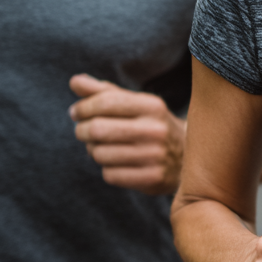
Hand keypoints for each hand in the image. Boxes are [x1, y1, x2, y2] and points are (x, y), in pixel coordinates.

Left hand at [69, 74, 185, 194]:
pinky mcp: (152, 179)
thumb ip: (103, 91)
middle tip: (82, 130)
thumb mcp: (134, 103)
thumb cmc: (150, 124)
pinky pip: (110, 175)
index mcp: (152, 105)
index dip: (83, 107)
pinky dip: (106, 168)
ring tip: (101, 146)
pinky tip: (116, 162)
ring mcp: (155, 156)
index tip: (76, 112)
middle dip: (81, 130)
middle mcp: (155, 129)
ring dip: (93, 150)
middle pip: (97, 129)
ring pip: (100, 154)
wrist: (187, 156)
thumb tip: (74, 82)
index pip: (105, 102)